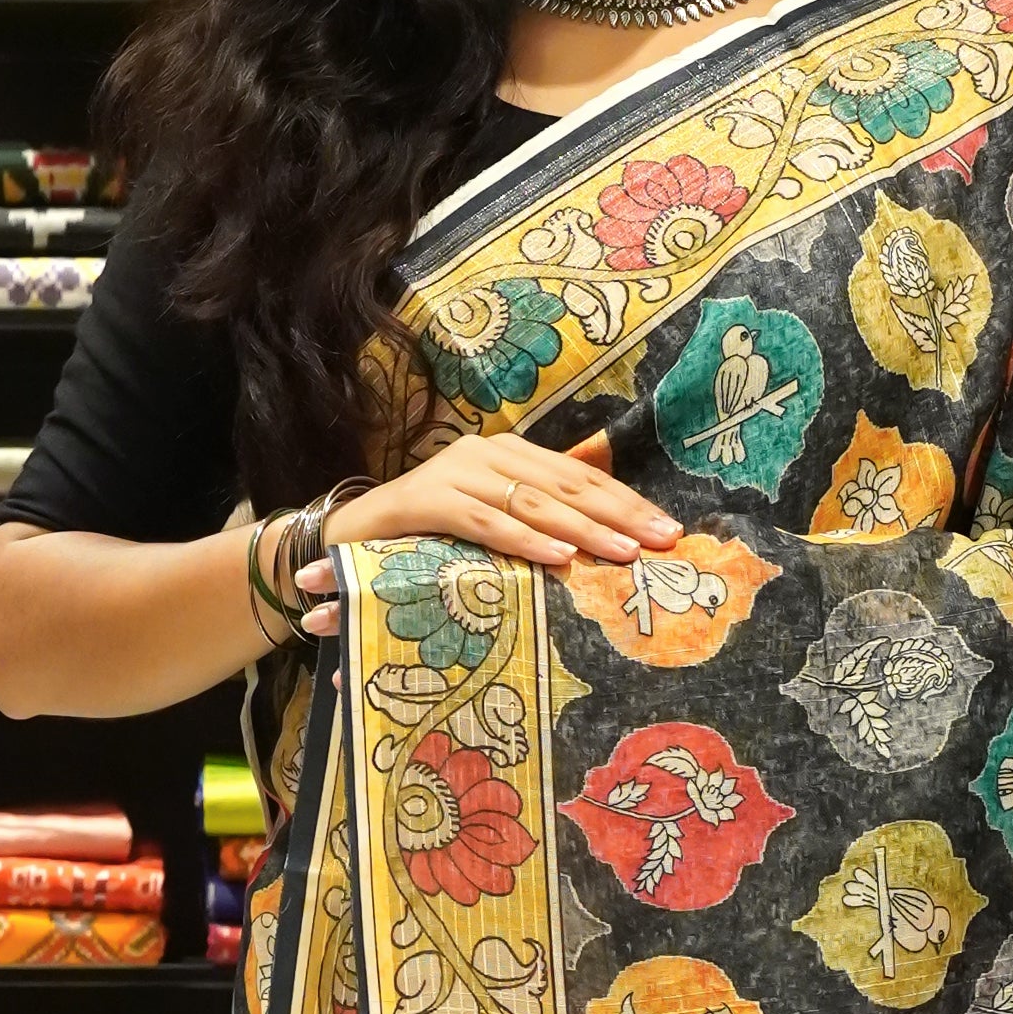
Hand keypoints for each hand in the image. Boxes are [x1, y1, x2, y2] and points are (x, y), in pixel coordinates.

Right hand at [295, 430, 677, 637]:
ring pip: (532, 502)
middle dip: (619, 514)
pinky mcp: (426, 501)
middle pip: (565, 485)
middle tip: (662, 540)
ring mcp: (454, 473)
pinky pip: (485, 522)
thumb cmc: (424, 541)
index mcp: (508, 456)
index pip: (580, 478)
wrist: (343, 540)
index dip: (626, 502)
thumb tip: (603, 539)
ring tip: (624, 552)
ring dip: (583, 530)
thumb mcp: (489, 528)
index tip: (669, 530)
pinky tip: (559, 558)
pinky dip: (523, 540)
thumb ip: (534, 522)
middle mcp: (485, 454)